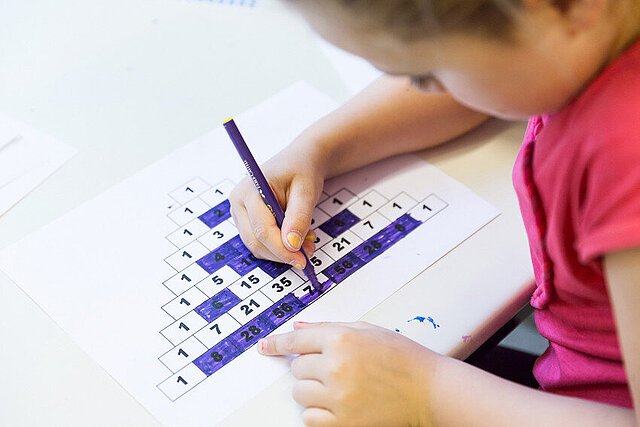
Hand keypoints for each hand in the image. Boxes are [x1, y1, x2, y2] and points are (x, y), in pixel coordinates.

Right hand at [229, 142, 325, 267]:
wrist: (300, 160)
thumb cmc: (302, 170)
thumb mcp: (306, 191)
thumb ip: (299, 217)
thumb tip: (292, 245)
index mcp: (250, 190)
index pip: (262, 230)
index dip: (282, 249)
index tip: (302, 260)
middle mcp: (239, 202)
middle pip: (255, 241)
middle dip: (282, 253)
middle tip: (307, 255)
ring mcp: (240, 212)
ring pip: (256, 245)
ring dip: (281, 252)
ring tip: (307, 244)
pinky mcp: (246, 220)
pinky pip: (260, 241)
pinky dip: (278, 246)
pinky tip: (296, 239)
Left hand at [257, 321, 439, 425]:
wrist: (428, 390)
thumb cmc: (402, 357)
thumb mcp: (366, 329)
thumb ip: (328, 328)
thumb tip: (298, 329)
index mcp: (341, 338)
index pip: (295, 341)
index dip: (277, 343)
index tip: (265, 347)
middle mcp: (336, 366)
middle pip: (296, 368)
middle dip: (310, 367)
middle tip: (335, 368)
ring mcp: (338, 397)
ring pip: (299, 393)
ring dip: (313, 390)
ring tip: (340, 386)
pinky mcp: (343, 422)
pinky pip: (308, 418)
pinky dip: (317, 413)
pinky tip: (337, 404)